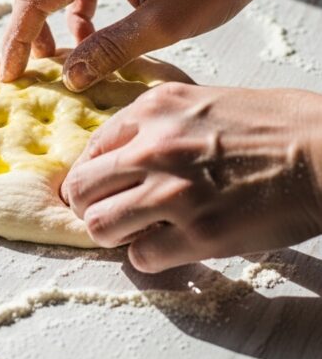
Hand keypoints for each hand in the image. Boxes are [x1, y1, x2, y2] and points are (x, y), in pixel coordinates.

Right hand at [0, 0, 275, 91]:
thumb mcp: (165, 25)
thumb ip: (111, 49)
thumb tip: (70, 76)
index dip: (18, 38)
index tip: (12, 74)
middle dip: (26, 22)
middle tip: (35, 64)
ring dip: (53, 13)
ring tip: (71, 53)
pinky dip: (78, 2)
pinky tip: (100, 29)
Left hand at [62, 82, 321, 271]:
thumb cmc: (278, 124)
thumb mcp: (205, 100)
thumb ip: (160, 124)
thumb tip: (127, 154)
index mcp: (154, 109)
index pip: (90, 148)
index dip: (94, 174)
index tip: (105, 187)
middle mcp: (153, 147)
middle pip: (81, 189)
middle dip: (90, 206)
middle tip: (111, 215)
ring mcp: (172, 193)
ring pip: (98, 226)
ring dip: (114, 235)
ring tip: (137, 233)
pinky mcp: (198, 234)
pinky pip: (141, 258)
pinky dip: (151, 257)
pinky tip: (172, 247)